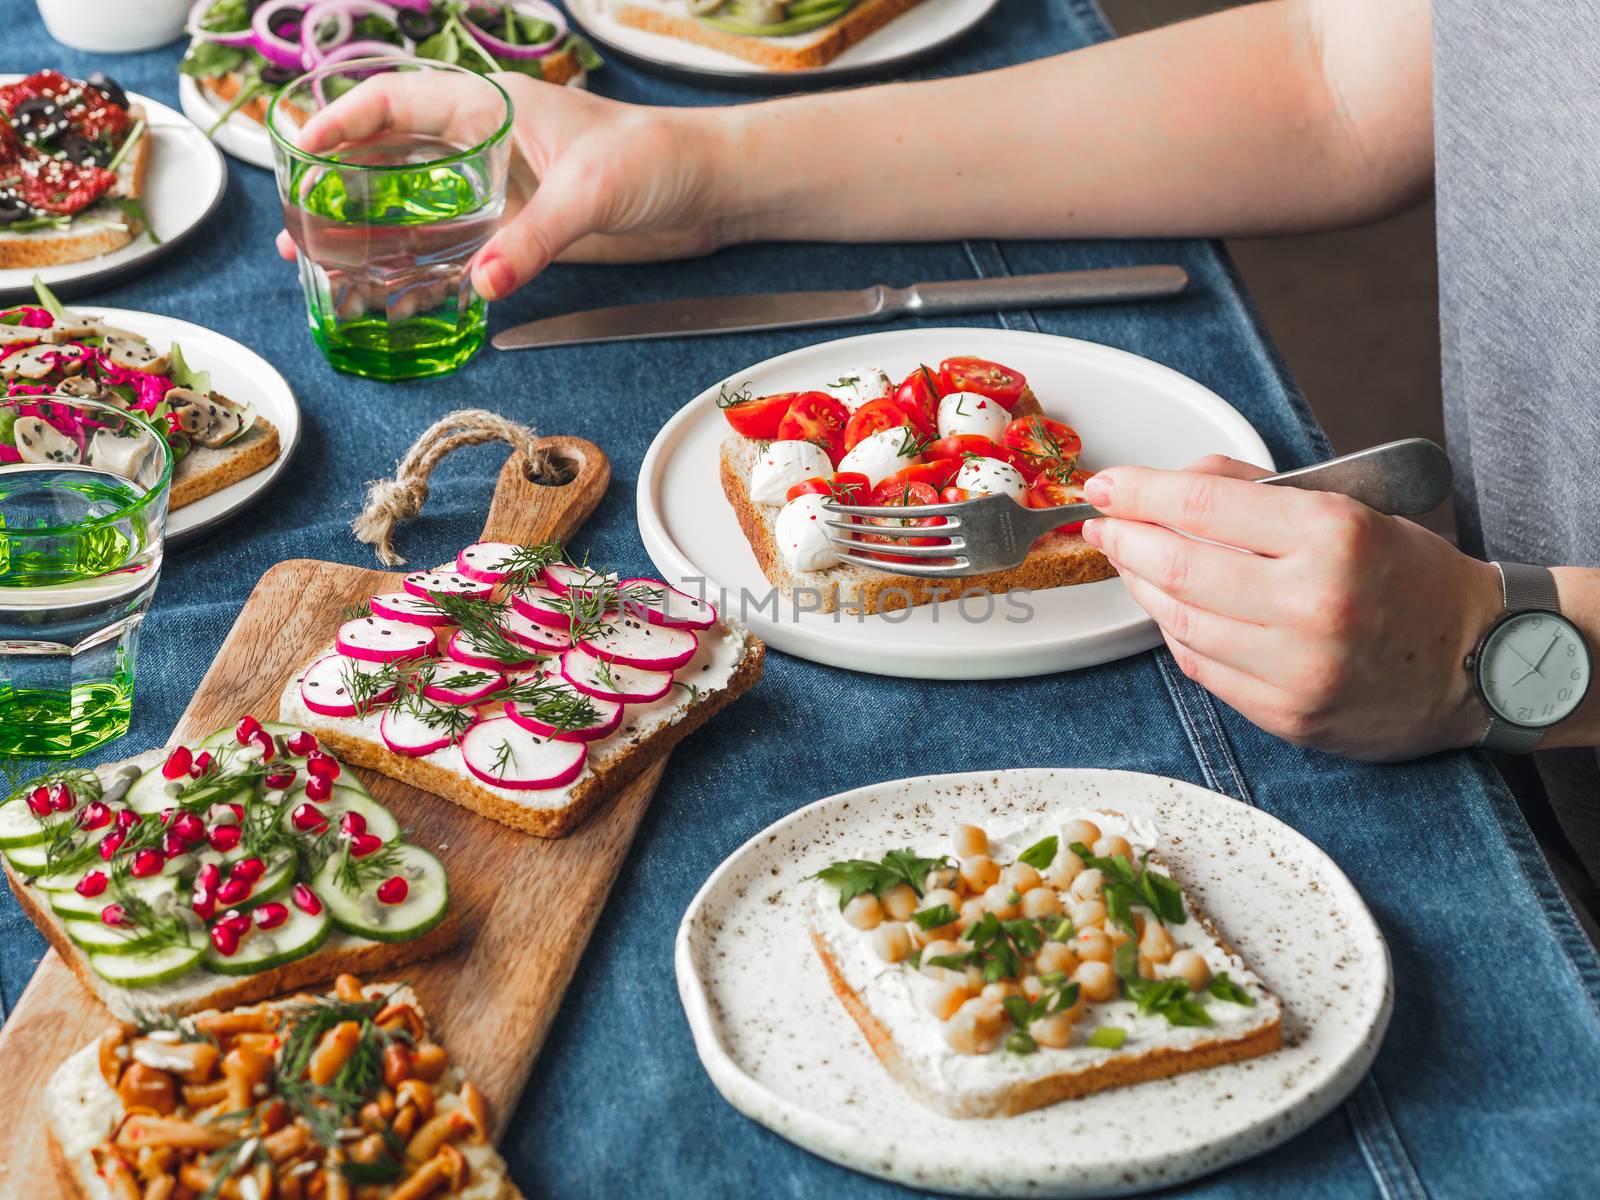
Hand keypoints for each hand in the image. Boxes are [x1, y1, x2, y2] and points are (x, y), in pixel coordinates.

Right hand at [275, 74, 727, 299]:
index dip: (341, 122)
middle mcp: (483, 144)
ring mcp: (499, 188)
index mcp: (489, 107)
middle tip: (297, 229)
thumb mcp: (589, 194)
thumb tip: (480, 284)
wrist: (708, 190)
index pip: (395, 102)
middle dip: (339, 189)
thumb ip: (533, 239)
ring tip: (326, 266)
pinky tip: (397, 291)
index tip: (299, 148)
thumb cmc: (656, 160)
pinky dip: (423, 264)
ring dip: (374, 232)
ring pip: (417, 203)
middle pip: (391, 157)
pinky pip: (457, 244)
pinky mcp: (520, 228)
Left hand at [1080, 455, 1503, 760]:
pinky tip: (1170, 609)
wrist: (1480, 660)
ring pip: (1180, 621)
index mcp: (1332, 535)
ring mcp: (1298, 667)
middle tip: (1103, 526)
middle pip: (1177, 567)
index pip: (1203, 506)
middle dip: (1124, 540)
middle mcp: (1313, 602)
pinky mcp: (1288, 714)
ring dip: (1142, 588)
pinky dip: (1176, 633)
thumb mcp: (1348, 507)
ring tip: (1132, 563)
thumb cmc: (1412, 578)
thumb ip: (1255, 490)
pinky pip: (1203, 667)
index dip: (1140, 492)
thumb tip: (1171, 481)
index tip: (1107, 485)